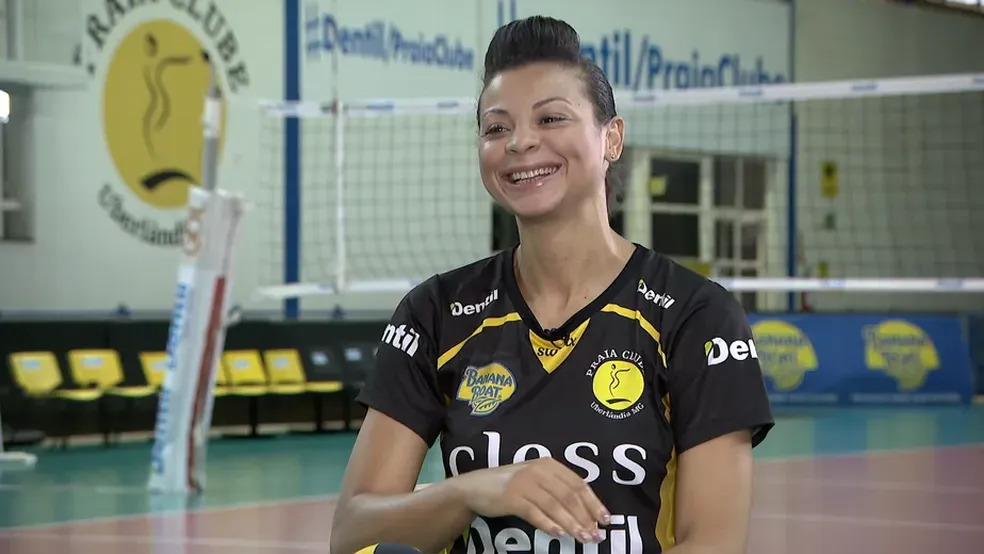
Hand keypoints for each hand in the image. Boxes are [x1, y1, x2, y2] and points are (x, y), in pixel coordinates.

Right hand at [454, 457, 609, 542]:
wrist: (476, 488)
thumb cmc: (511, 486)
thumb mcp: (536, 481)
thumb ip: (557, 491)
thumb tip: (586, 513)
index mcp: (549, 465)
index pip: (578, 484)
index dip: (594, 503)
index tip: (606, 520)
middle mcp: (539, 470)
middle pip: (569, 495)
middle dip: (585, 517)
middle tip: (596, 536)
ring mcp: (524, 483)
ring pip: (555, 505)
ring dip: (571, 524)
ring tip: (583, 538)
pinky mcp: (511, 497)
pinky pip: (534, 512)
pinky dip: (548, 524)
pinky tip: (559, 534)